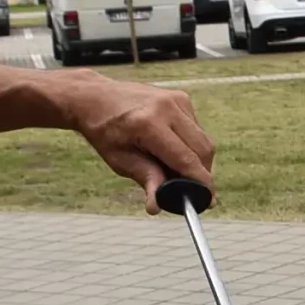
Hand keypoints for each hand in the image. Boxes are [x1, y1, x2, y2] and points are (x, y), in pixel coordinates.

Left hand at [56, 74, 215, 207]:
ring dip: (197, 159)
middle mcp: (167, 108)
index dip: (201, 183)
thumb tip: (157, 206)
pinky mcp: (181, 97)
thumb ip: (146, 180)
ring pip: (203, 139)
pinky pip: (197, 128)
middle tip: (192, 189)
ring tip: (174, 167)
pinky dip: (191, 144)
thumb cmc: (104, 131)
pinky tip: (171, 146)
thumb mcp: (120, 160)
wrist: (95, 98)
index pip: (186, 159)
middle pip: (202, 150)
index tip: (209, 200)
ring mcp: (176, 99)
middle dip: (202, 173)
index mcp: (148, 124)